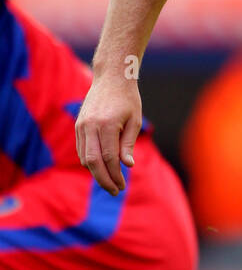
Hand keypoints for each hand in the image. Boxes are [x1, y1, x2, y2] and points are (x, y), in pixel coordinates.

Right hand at [75, 75, 141, 193]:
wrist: (111, 78)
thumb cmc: (127, 99)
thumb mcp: (135, 121)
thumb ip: (128, 144)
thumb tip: (127, 166)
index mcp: (107, 124)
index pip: (109, 158)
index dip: (116, 175)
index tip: (122, 186)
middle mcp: (90, 126)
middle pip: (93, 162)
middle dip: (103, 180)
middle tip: (114, 191)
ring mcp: (81, 125)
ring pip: (84, 157)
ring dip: (96, 173)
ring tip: (110, 182)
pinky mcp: (78, 126)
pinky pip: (81, 150)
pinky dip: (89, 162)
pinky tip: (101, 168)